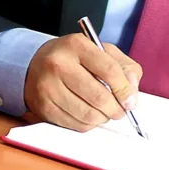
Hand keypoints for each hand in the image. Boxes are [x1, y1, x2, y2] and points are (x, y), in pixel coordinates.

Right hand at [24, 34, 141, 131]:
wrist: (36, 65)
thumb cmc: (74, 59)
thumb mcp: (101, 51)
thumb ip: (124, 67)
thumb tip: (132, 94)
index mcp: (76, 45)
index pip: (109, 70)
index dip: (125, 90)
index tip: (131, 101)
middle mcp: (58, 64)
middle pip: (99, 96)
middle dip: (116, 109)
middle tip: (120, 111)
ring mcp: (48, 86)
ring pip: (87, 115)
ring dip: (102, 118)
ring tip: (104, 112)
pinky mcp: (43, 106)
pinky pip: (75, 124)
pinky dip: (88, 124)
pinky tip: (88, 115)